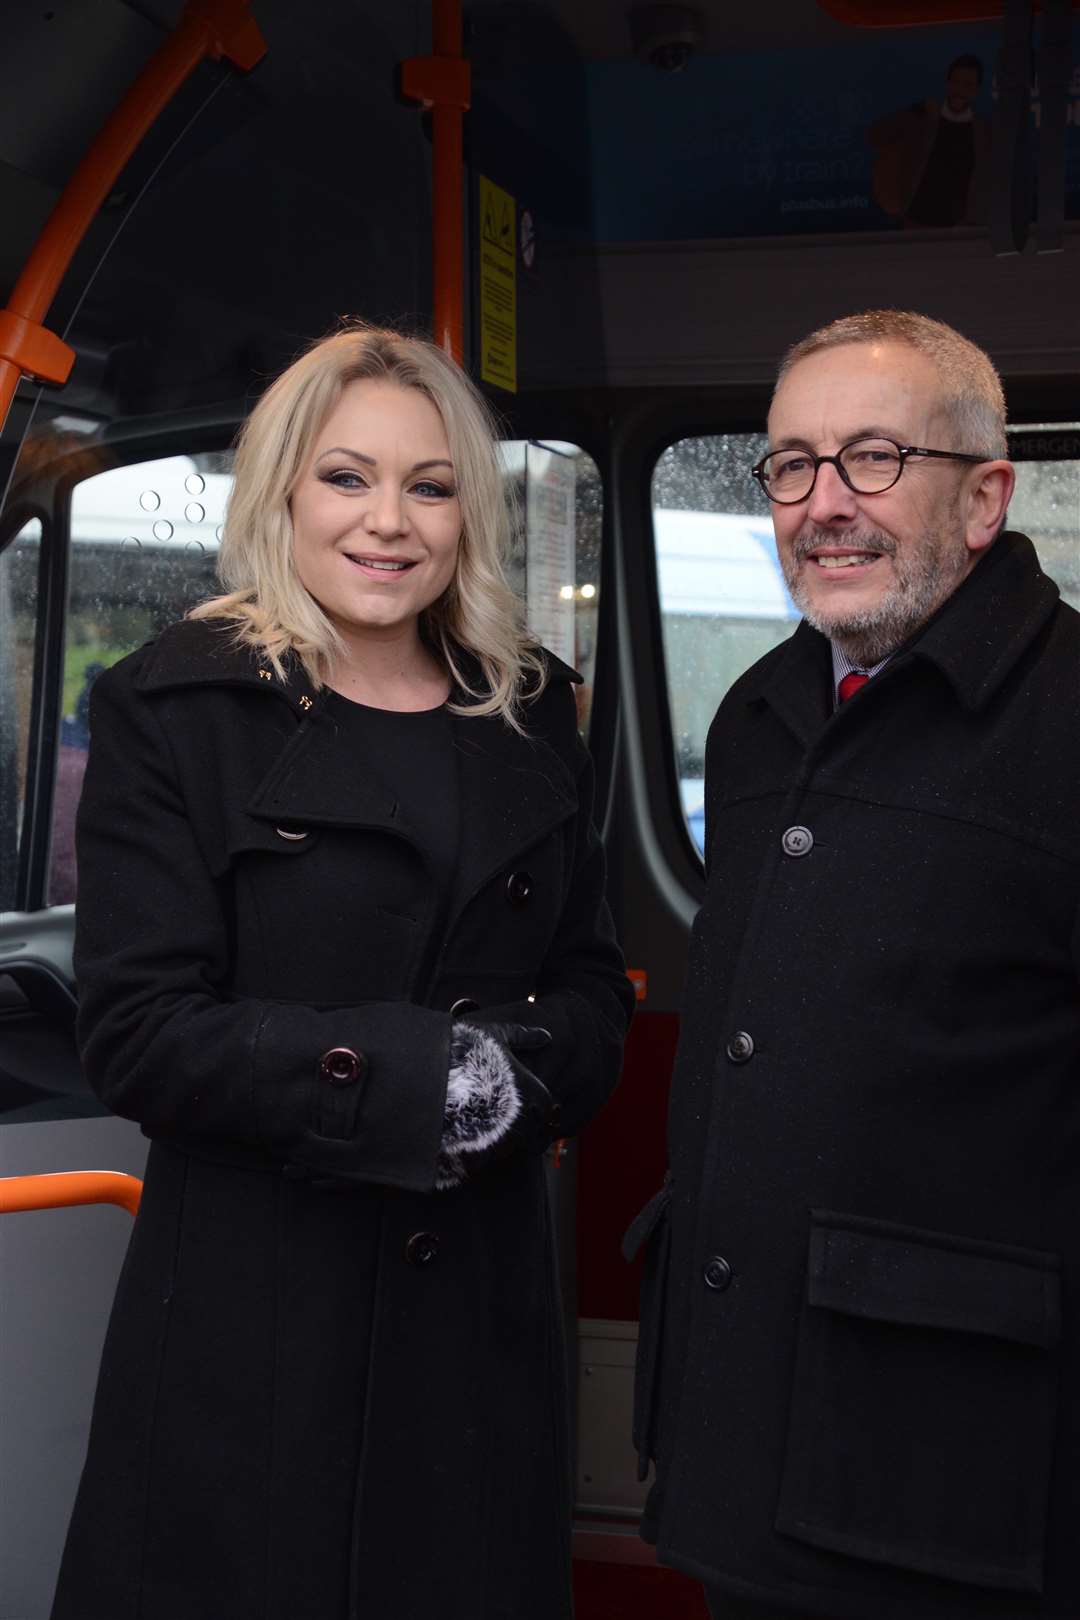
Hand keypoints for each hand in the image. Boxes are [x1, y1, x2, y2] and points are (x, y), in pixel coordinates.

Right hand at [436, 1021, 557, 1188]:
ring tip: (486, 1133)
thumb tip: (546, 1035)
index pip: (549, 1108)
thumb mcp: (495, 1035)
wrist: (427, 1071)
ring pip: (512, 1150)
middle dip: (527, 1133)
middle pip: (535, 1135)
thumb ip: (523, 1036)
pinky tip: (470, 1141)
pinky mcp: (476, 1150)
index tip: (534, 1111)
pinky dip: (481, 1155)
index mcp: (527, 1089)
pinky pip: (486, 1161)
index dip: (544, 1111)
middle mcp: (518, 1114)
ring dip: (503, 1145)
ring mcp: (498, 1134)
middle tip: (509, 1125)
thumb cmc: (464, 1049)